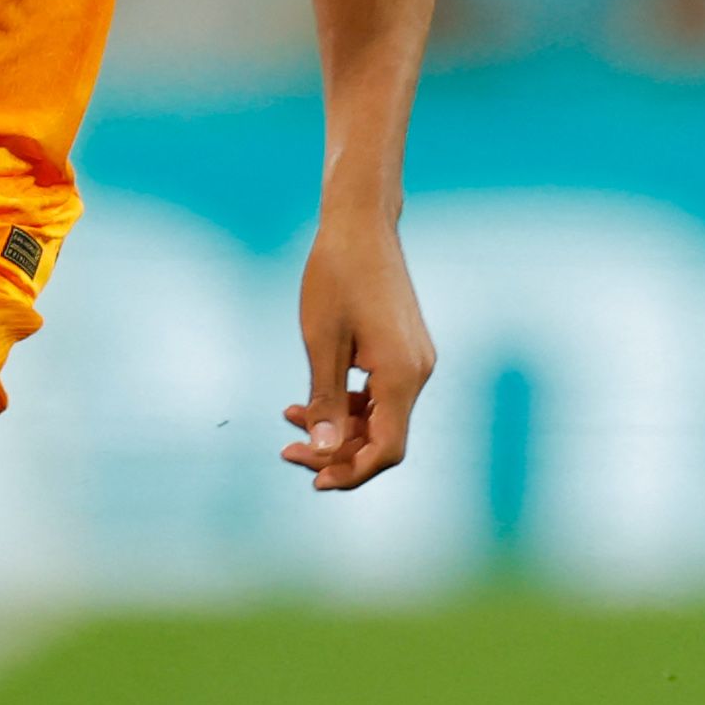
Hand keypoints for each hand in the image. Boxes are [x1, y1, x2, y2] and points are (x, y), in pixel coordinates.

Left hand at [283, 206, 431, 491]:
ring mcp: (415, 361)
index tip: (313, 479)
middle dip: (337, 452)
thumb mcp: (320, 343)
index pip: (387, 449)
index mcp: (402, 374)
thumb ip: (325, 402)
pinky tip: (312, 399)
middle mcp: (418, 372)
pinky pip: (382, 394)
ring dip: (340, 429)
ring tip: (290, 420)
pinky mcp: (405, 350)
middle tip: (286, 451)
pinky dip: (350, 405)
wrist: (361, 225)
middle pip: (384, 438)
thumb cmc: (335, 276)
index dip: (351, 472)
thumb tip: (324, 452)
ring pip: (382, 418)